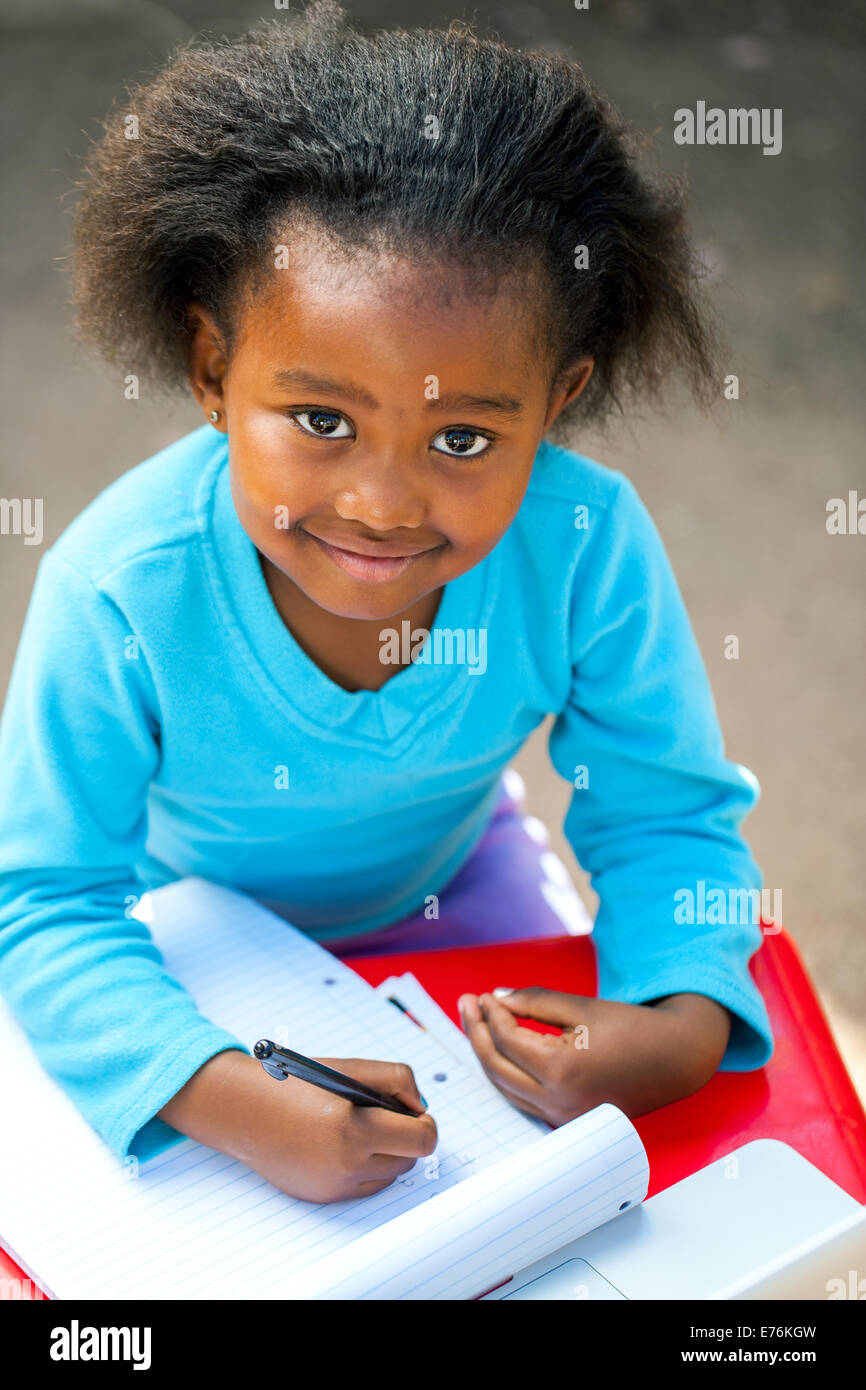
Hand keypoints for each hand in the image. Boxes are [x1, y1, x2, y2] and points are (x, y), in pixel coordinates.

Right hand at [158, 1050, 437, 1203]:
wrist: (245, 1112)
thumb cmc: (295, 1084)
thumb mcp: (349, 1068)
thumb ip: (396, 1079)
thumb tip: (420, 1106)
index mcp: (353, 1129)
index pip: (422, 1140)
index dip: (426, 1124)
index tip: (417, 1113)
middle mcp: (345, 1165)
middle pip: (409, 1160)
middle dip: (405, 1136)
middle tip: (388, 1115)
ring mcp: (334, 1187)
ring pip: (390, 1176)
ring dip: (387, 1153)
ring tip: (364, 1127)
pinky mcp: (324, 1198)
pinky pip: (365, 1186)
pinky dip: (365, 1167)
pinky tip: (344, 1144)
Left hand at [457, 989, 730, 1126]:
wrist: (673, 1060)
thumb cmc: (630, 1028)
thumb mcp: (580, 1006)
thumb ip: (533, 1001)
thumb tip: (495, 999)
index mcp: (562, 1069)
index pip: (508, 1040)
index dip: (491, 1014)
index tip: (482, 994)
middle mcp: (558, 1101)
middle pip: (496, 1067)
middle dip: (476, 1033)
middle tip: (467, 1004)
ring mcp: (560, 1117)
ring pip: (504, 1087)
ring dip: (486, 1054)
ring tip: (476, 1023)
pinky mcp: (565, 1120)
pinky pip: (522, 1098)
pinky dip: (505, 1073)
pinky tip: (498, 1048)